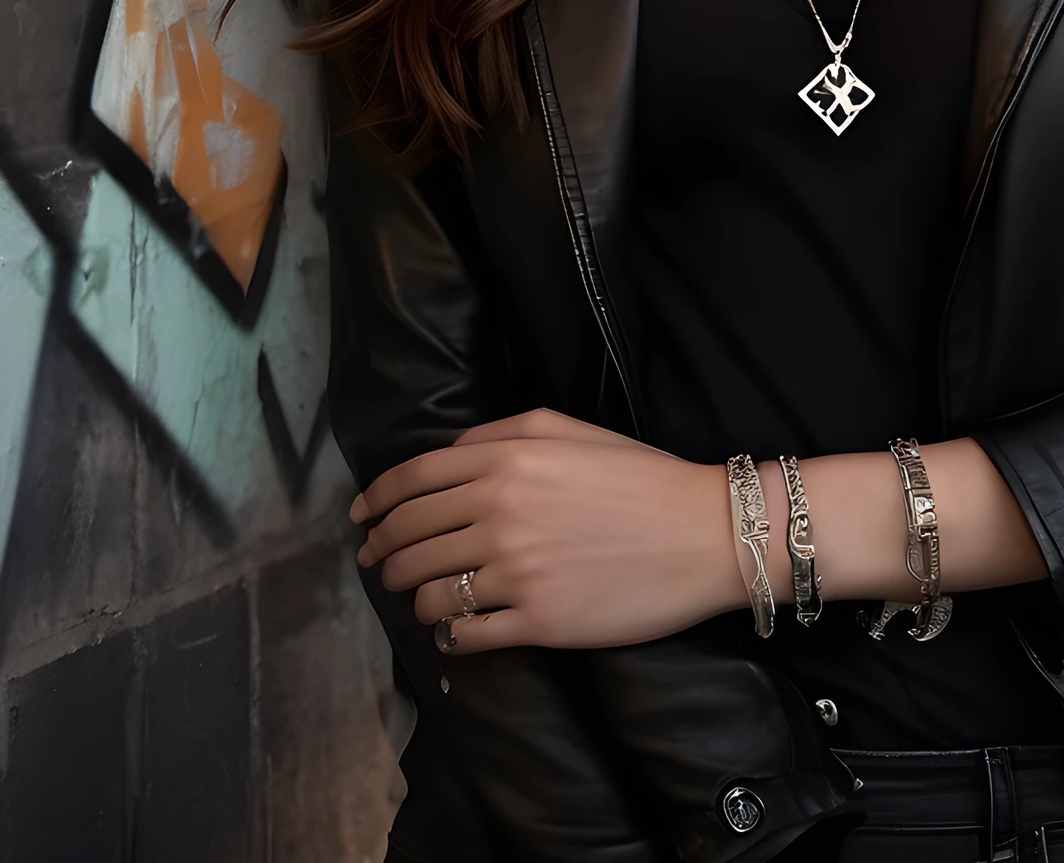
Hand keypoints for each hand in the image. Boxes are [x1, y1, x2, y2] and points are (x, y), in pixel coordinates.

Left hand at [351, 408, 739, 651]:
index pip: (410, 483)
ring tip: (419, 599)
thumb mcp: (568, 429)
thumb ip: (498, 433)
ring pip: (427, 593)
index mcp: (505, 460)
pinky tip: (456, 630)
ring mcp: (516, 572)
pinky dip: (449, 635)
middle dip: (381, 554)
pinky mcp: (536, 623)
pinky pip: (464, 636)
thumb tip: (445, 457)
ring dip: (412, 598)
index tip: (361, 520)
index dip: (374, 504)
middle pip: (408, 540)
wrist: (702, 532)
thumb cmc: (639, 475)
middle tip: (377, 565)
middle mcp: (500, 513)